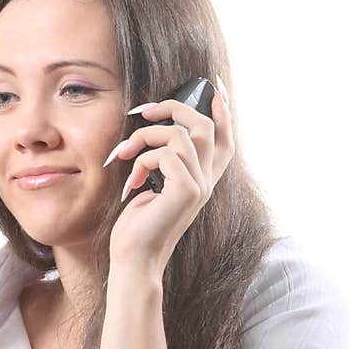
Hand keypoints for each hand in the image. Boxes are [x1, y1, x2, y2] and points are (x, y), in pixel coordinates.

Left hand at [107, 87, 234, 277]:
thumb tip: (155, 129)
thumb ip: (163, 162)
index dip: (224, 115)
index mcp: (201, 181)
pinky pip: (166, 154)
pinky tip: (132, 183)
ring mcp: (199, 186)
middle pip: (204, 127)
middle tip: (144, 112)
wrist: (134, 258)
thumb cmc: (138, 226)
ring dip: (144, 137)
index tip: (215, 91)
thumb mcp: (152, 186)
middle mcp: (206, 182)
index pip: (224, 142)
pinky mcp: (186, 190)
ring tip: (125, 154)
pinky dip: (142, 161)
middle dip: (173, 108)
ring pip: (180, 135)